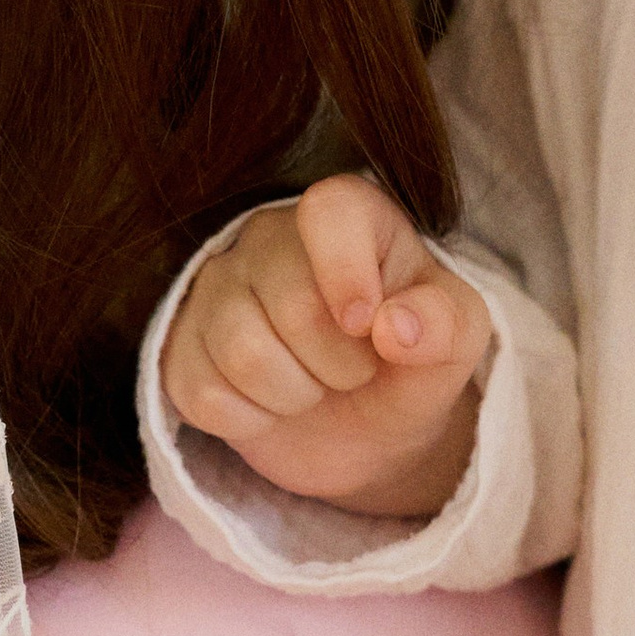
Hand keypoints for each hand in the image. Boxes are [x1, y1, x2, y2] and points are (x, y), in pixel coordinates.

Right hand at [161, 176, 493, 521]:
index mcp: (345, 215)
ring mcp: (215, 289)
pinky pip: (201, 393)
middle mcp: (270, 237)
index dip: (348, 272)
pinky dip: (250, 420)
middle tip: (356, 371)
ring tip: (315, 387)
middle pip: (291, 304)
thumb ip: (445, 324)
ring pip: (241, 352)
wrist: (367, 426)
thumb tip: (397, 326)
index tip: (368, 326)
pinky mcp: (179, 347)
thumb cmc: (411, 359)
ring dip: (295, 394)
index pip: (330, 209)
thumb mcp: (455, 342)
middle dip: (338, 364)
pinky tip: (271, 405)